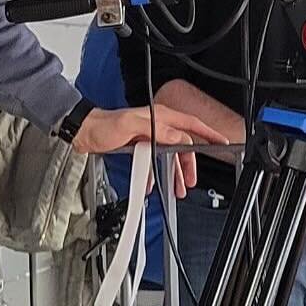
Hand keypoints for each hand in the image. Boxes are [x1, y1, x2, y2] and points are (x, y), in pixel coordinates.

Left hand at [73, 105, 226, 198]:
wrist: (85, 133)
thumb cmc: (104, 126)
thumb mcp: (132, 125)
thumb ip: (158, 130)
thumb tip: (179, 136)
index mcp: (160, 117)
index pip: (191, 124)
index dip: (208, 134)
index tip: (221, 143)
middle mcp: (158, 125)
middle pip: (183, 146)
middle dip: (188, 165)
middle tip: (191, 181)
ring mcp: (149, 136)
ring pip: (169, 156)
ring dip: (173, 173)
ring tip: (177, 189)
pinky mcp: (140, 146)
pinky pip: (154, 161)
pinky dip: (155, 174)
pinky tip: (152, 184)